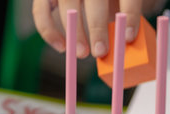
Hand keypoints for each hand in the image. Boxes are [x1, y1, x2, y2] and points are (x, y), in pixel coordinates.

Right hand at [33, 0, 148, 58]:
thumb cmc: (111, 0)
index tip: (128, 37)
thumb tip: (128, 43)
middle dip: (97, 26)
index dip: (129, 14)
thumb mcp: (121, 3)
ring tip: (82, 54)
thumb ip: (126, 14)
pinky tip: (62, 47)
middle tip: (100, 51)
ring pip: (67, 3)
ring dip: (74, 31)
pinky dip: (48, 30)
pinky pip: (40, 10)